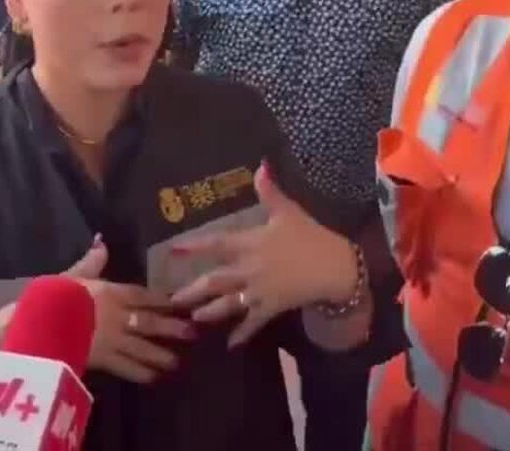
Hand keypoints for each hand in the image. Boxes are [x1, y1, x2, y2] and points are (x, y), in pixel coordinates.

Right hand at [65, 237, 195, 383]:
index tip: (177, 304)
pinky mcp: (104, 361)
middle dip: (170, 327)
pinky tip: (153, 377)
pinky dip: (141, 373)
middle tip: (192, 333)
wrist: (40, 325)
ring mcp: (112, 339)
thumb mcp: (69, 275)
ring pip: (142, 347)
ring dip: (160, 354)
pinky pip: (127, 368)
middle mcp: (117, 315)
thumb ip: (89, 263)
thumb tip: (102, 242)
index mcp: (110, 292)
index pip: (141, 295)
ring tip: (176, 362)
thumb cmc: (51, 297)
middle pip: (148, 321)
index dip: (159, 300)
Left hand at [170, 161, 362, 346]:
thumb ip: (270, 192)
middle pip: (215, 281)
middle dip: (192, 291)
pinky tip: (231, 344)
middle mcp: (249, 269)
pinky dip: (243, 333)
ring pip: (228, 304)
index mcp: (250, 244)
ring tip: (194, 318)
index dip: (194, 246)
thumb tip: (261, 166)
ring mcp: (259, 291)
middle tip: (173, 300)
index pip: (216, 244)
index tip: (173, 251)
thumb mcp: (290, 211)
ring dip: (210, 311)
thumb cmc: (312, 236)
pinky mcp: (272, 307)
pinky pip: (254, 322)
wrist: (336, 268)